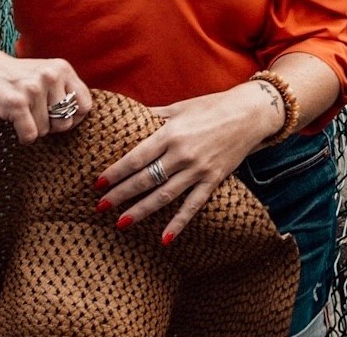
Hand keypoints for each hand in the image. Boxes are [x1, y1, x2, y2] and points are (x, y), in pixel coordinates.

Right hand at [0, 47, 92, 143]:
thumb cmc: (15, 77)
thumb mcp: (45, 74)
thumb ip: (64, 90)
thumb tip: (81, 119)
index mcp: (62, 69)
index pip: (85, 105)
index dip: (73, 118)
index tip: (58, 118)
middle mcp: (51, 76)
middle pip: (66, 123)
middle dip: (50, 126)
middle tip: (33, 113)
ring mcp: (34, 89)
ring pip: (45, 131)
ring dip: (32, 128)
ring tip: (21, 111)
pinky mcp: (17, 103)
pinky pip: (30, 136)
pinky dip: (22, 136)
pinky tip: (13, 121)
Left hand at [93, 82, 281, 243]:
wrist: (248, 114)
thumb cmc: (211, 107)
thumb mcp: (180, 107)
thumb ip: (155, 116)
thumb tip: (130, 117)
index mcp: (170, 132)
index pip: (137, 156)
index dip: (116, 171)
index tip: (98, 183)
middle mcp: (182, 153)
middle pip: (146, 178)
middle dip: (121, 194)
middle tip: (100, 206)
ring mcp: (198, 169)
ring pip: (164, 195)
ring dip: (141, 210)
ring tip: (121, 223)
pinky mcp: (213, 180)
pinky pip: (193, 205)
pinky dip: (178, 223)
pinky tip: (164, 239)